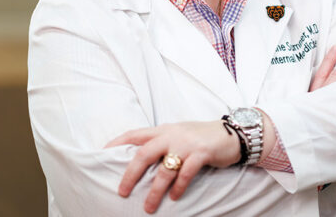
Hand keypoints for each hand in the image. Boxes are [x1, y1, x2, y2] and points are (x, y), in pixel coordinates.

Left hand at [105, 120, 240, 213]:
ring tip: (149, 207)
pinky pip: (185, 173)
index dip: (117, 142)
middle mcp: (173, 134)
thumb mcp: (180, 133)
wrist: (233, 133)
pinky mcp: (201, 153)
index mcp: (164, 129)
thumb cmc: (202, 136)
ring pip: (164, 169)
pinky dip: (178, 187)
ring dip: (155, 190)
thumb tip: (141, 157)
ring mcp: (187, 144)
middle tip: (122, 192)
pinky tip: (174, 197)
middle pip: (144, 153)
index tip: (102, 153)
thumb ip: (162, 141)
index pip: (135, 133)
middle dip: (131, 174)